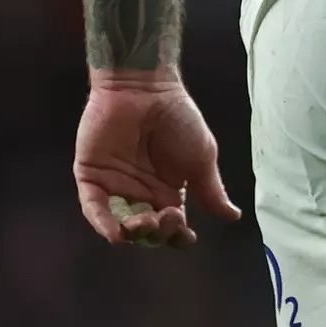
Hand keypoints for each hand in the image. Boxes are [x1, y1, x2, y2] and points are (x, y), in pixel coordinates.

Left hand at [74, 75, 242, 248]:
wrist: (147, 89)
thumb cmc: (178, 119)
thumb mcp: (202, 156)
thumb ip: (211, 190)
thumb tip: (233, 216)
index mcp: (167, 192)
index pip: (171, 226)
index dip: (178, 236)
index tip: (188, 237)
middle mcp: (141, 194)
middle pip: (147, 230)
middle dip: (159, 232)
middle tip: (168, 216)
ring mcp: (115, 187)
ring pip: (120, 223)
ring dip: (133, 232)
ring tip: (146, 223)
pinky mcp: (92, 178)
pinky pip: (94, 207)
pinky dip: (102, 223)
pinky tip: (116, 232)